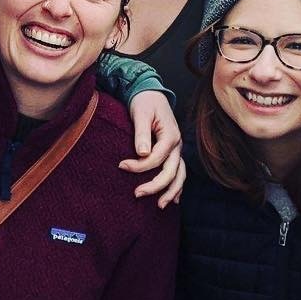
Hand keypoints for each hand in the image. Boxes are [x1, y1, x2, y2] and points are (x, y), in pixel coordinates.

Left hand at [121, 91, 183, 206]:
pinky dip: (177, 186)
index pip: (157, 158)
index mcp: (171, 135)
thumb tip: (142, 153)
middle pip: (171, 171)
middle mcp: (177, 145)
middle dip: (155, 185)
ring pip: (180, 175)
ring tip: (160, 206)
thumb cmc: (145, 102)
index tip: (121, 166)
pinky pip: (179, 172)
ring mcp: (177, 150)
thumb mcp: (141, 113)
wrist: (151, 94)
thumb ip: (142, 134)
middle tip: (137, 194)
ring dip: (171, 191)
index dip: (140, 166)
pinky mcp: (172, 153)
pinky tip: (173, 199)